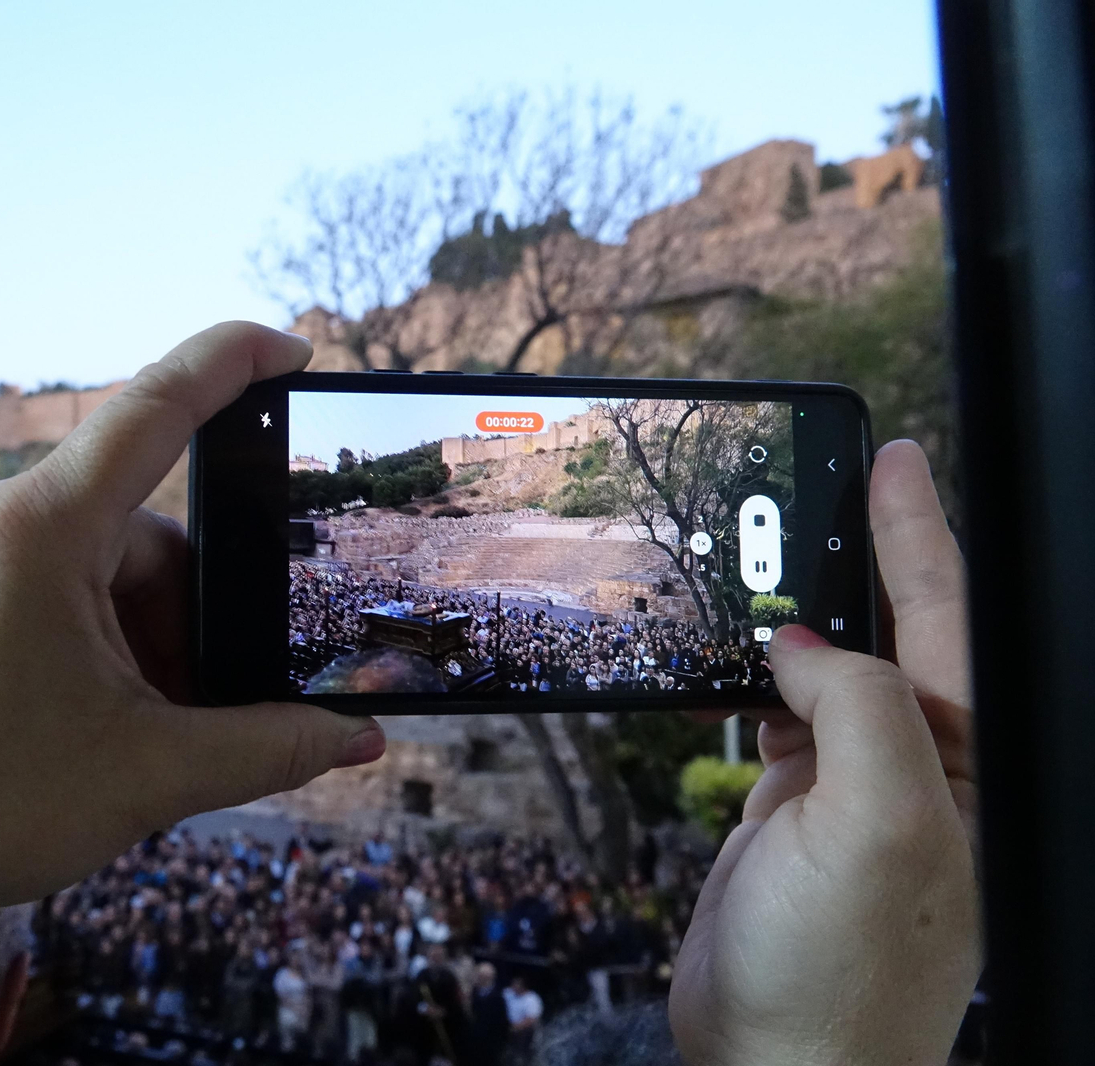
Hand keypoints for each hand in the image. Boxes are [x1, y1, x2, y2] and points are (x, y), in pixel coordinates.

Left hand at [0, 323, 386, 1065]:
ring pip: (100, 571)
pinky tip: (94, 729)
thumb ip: (271, 747)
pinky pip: (50, 590)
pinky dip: (96, 645)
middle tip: (206, 712)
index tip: (293, 347)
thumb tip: (360, 741)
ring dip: (146, 643)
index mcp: (40, 529)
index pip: (157, 406)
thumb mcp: (149, 773)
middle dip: (196, 619)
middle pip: (146, 533)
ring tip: (138, 743)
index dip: (233, 362)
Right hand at [669, 440, 979, 1065]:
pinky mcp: (793, 804)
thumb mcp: (879, 822)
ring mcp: (851, 784)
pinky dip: (746, 678)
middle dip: (854, 556)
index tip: (895, 459)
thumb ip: (857, 707)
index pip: (946, 619)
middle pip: (886, 630)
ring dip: (787, 617)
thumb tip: (803, 644)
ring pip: (822, 667)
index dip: (918, 533)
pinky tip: (725, 659)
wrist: (774, 1059)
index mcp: (965, 763)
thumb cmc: (847, 971)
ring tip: (751, 561)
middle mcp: (918, 765)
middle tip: (812, 485)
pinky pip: (775, 712)